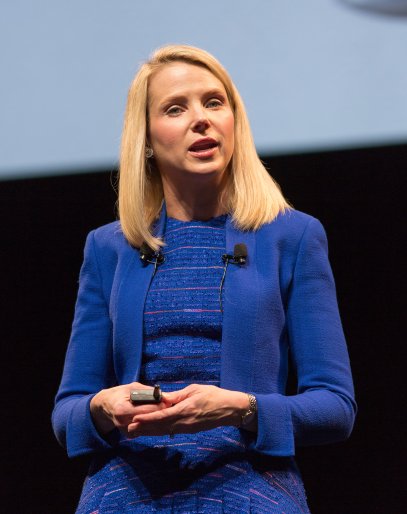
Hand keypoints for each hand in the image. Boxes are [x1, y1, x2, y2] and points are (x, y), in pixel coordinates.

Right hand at [90, 382, 171, 435]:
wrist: (106, 405)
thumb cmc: (121, 393)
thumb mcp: (133, 387)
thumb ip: (149, 392)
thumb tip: (167, 397)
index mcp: (122, 409)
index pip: (147, 410)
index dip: (161, 406)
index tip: (171, 401)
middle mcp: (123, 423)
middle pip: (149, 420)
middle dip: (161, 413)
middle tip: (171, 407)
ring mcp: (125, 431)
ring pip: (148, 426)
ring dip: (158, 419)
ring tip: (166, 412)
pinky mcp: (129, 435)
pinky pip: (144, 430)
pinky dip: (151, 424)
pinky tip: (157, 418)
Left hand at [127, 384, 249, 436]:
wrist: (229, 409)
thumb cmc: (213, 396)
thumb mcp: (194, 390)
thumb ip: (177, 396)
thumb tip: (162, 398)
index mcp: (184, 410)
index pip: (162, 416)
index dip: (147, 418)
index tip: (135, 419)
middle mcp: (184, 422)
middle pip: (160, 427)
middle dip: (144, 428)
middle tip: (129, 429)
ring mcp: (187, 428)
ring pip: (164, 430)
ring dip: (150, 431)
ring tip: (136, 431)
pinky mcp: (190, 430)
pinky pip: (172, 430)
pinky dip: (160, 430)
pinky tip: (152, 430)